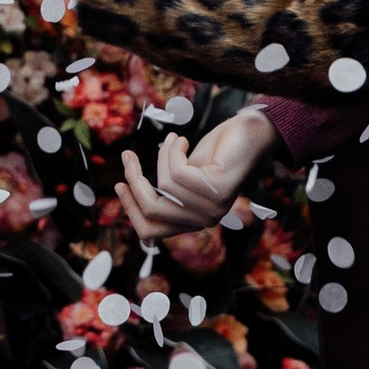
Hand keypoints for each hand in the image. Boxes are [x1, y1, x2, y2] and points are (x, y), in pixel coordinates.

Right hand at [116, 109, 273, 238]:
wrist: (249, 136)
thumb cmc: (216, 154)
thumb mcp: (184, 176)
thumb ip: (163, 190)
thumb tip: (127, 193)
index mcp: (193, 221)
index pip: (150, 232)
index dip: (130, 208)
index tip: (119, 184)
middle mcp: (203, 221)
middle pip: (152, 210)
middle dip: (134, 180)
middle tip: (127, 156)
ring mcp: (213, 208)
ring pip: (164, 185)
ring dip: (162, 156)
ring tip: (173, 140)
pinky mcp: (219, 191)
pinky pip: (178, 172)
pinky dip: (173, 151)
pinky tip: (181, 140)